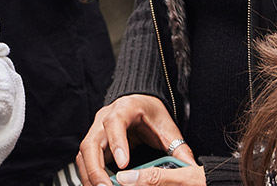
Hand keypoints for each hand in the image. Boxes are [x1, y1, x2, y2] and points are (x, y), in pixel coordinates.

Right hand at [76, 95, 195, 185]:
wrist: (140, 101)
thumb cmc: (152, 113)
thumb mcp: (168, 128)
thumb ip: (179, 148)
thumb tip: (192, 169)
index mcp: (125, 108)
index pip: (115, 123)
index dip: (117, 143)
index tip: (124, 164)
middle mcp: (105, 117)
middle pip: (91, 142)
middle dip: (96, 168)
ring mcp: (97, 129)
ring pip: (84, 153)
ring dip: (90, 175)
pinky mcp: (94, 141)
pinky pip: (85, 159)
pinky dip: (89, 175)